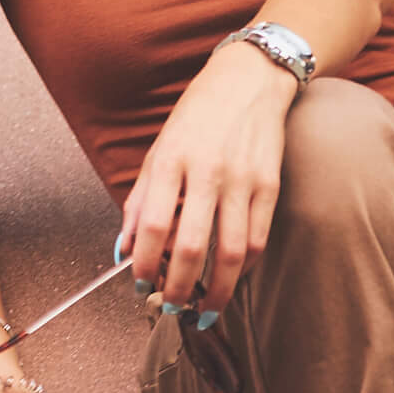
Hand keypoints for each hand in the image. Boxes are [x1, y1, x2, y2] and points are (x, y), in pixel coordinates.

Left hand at [123, 41, 299, 319]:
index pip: (153, 225)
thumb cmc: (196, 118)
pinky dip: (243, 268)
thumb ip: (140, 201)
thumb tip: (124, 249)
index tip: (139, 286)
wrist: (248, 81)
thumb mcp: (159, 150)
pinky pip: (256, 239)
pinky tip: (231, 280)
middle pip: (191, 247)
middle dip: (178, 289)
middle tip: (171, 310)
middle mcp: (207, 171)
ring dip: (216, 292)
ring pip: (230, 253)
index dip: (144, 263)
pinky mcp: (270, 185)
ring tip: (203, 311)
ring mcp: (243, 179)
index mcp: (171, 160)